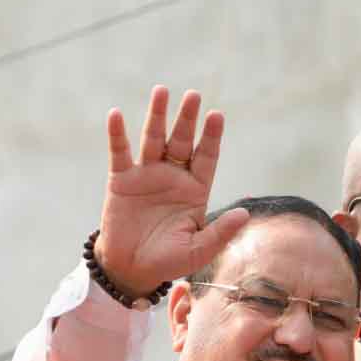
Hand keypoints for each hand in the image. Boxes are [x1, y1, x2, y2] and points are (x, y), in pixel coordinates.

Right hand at [93, 85, 249, 298]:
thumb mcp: (197, 251)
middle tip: (194, 95)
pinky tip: (116, 115)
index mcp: (195, 190)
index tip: (217, 116)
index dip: (211, 137)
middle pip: (182, 141)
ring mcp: (147, 175)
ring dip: (157, 115)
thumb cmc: (168, 260)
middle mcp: (173, 176)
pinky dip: (117, 134)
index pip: (207, 157)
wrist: (132, 269)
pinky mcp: (122, 180)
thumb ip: (220, 233)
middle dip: (187, 119)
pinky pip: (120, 153)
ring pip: (154, 139)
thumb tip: (244, 214)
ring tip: (162, 91)